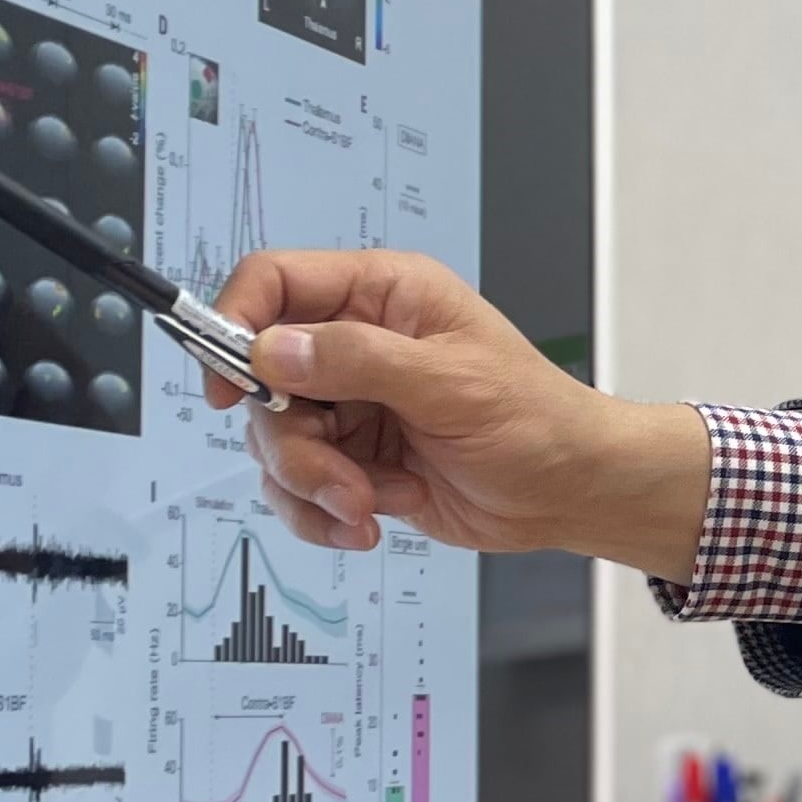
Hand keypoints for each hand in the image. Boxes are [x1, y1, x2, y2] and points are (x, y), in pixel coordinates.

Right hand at [208, 248, 710, 574]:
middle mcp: (355, 344)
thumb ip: (358, 361)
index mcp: (383, 295)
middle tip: (341, 480)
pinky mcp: (350, 458)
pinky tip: (372, 520)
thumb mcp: (450, 383)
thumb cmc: (535, 419)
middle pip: (261, 379)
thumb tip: (274, 349)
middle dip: (293, 442)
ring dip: (314, 486)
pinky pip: (297, 487)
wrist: (569, 490)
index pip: (274, 282)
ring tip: (370, 504)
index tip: (233, 387)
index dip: (236, 325)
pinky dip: (323, 513)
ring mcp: (349, 404)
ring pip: (274, 441)